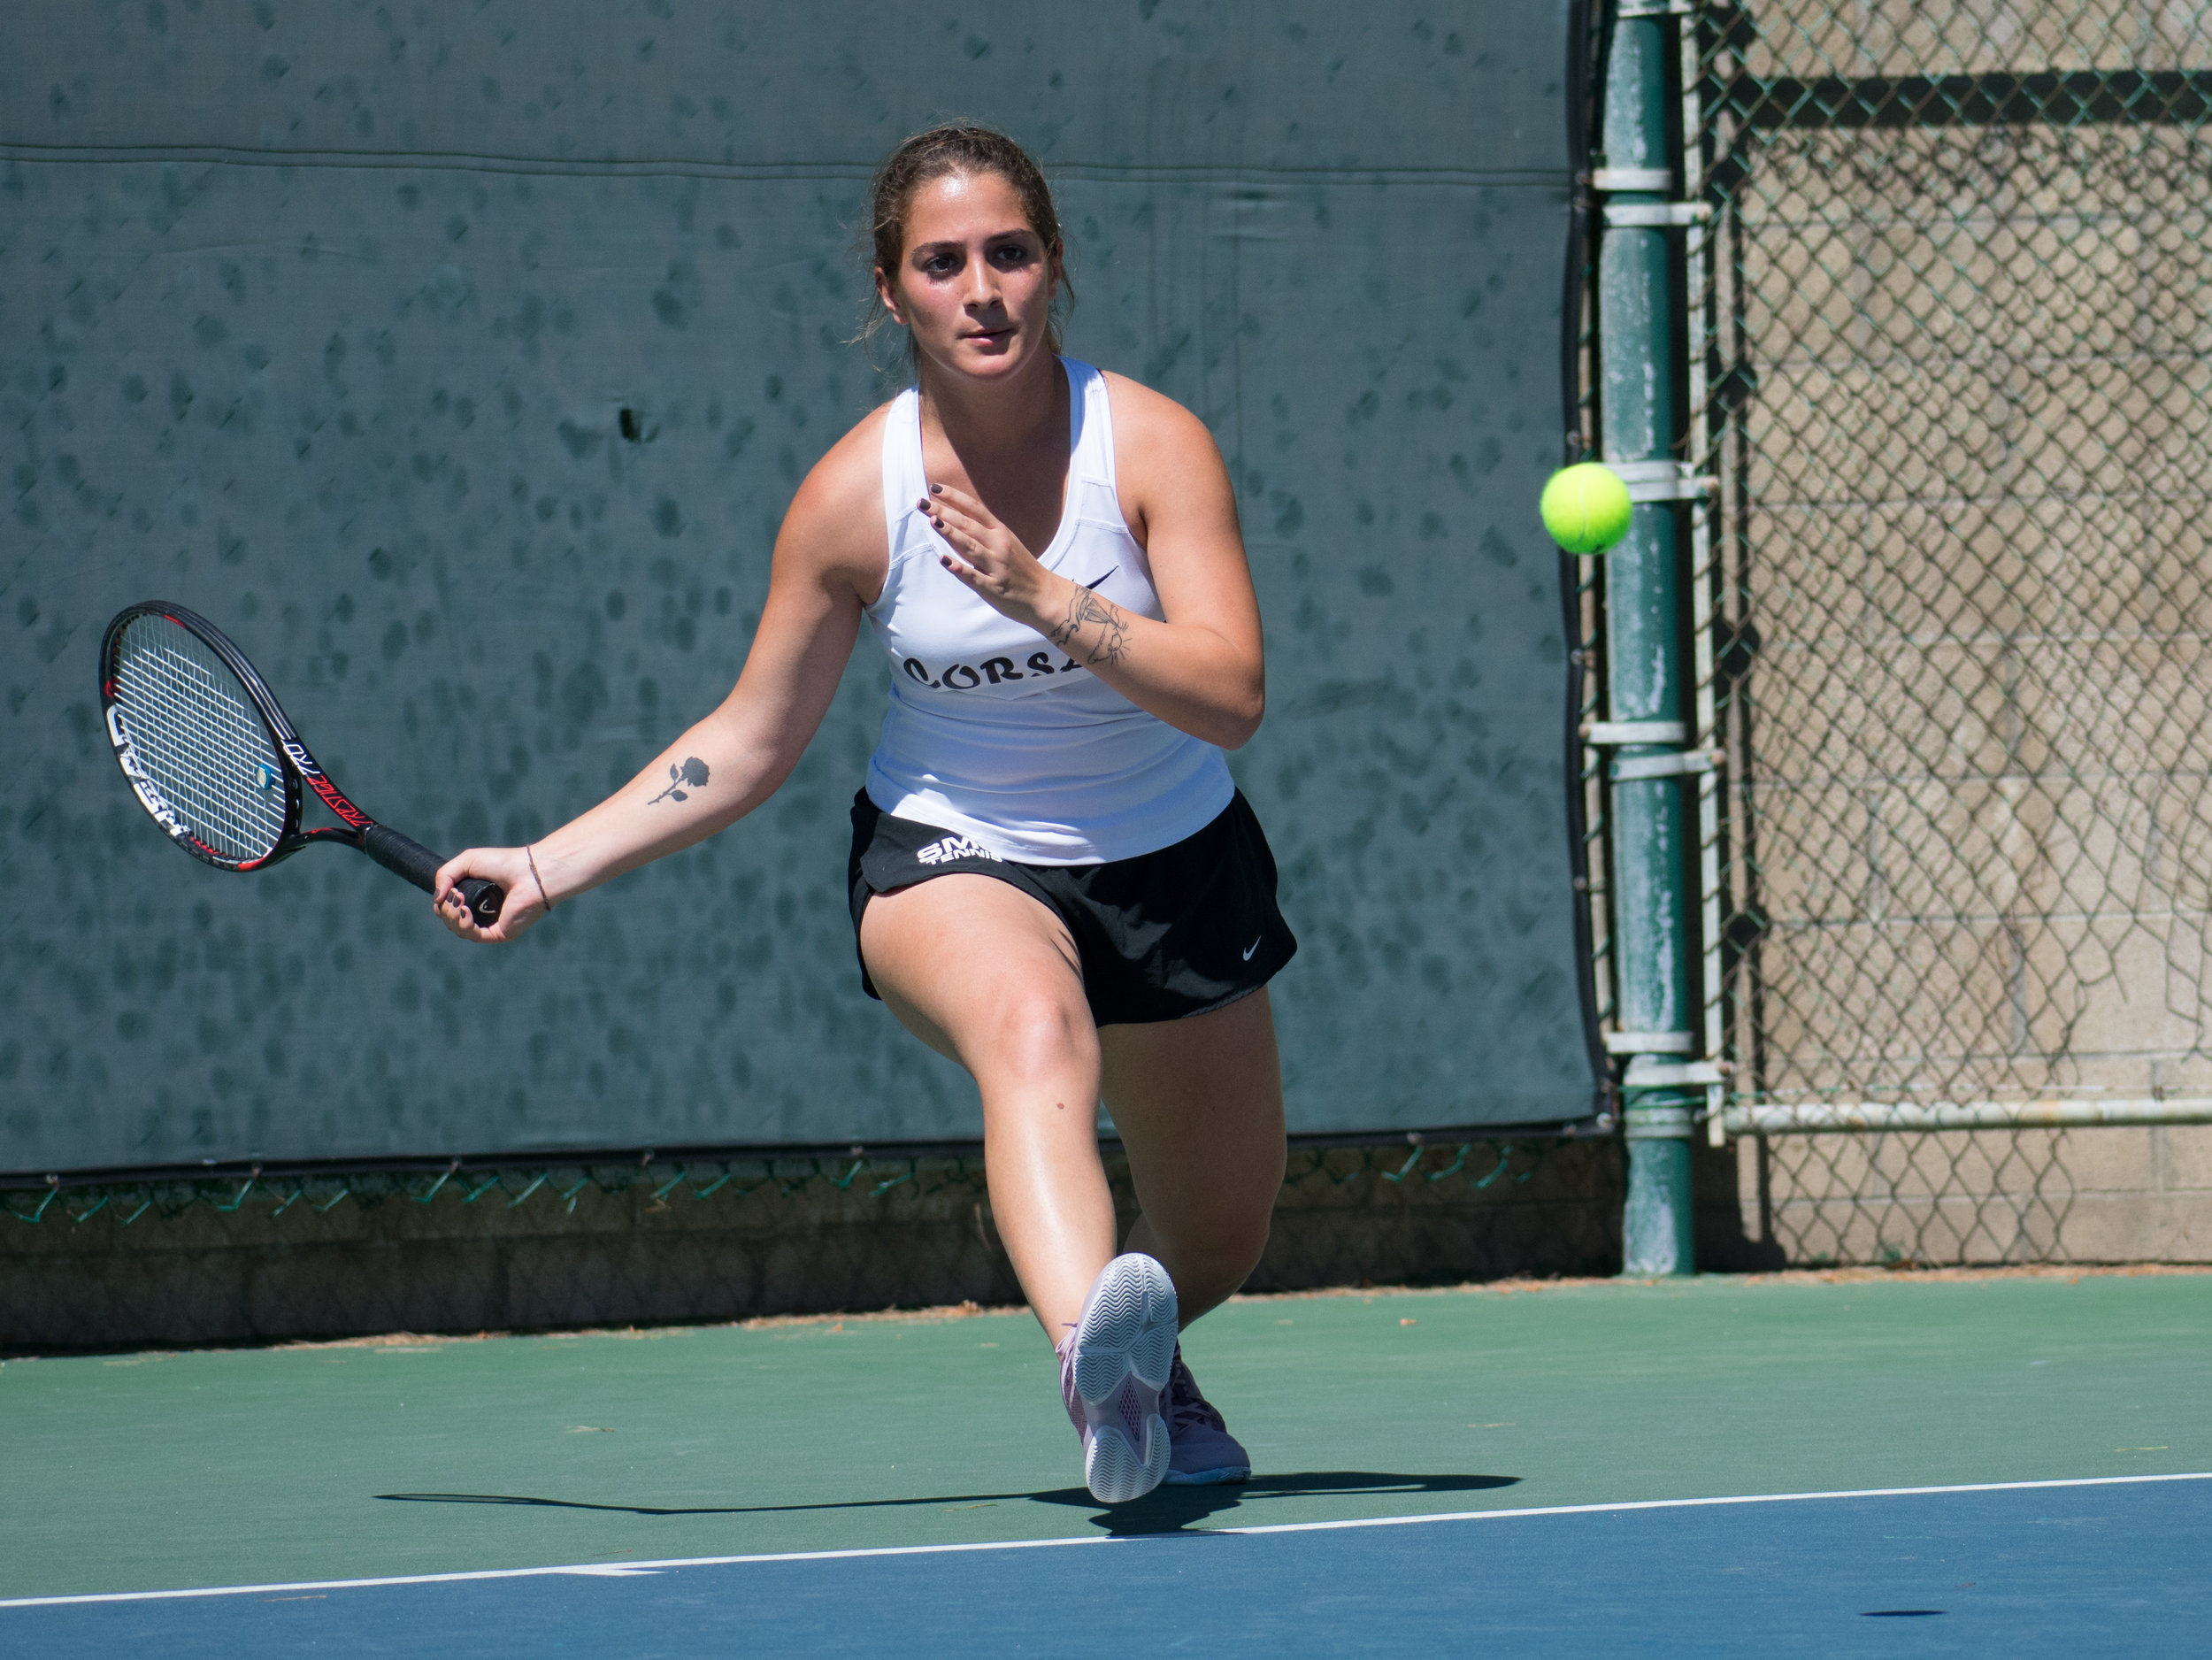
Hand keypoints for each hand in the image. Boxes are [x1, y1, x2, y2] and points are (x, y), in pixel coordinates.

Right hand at [432, 847, 548, 943]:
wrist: (530, 871)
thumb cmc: (503, 863)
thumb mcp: (467, 861)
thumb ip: (444, 875)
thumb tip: (436, 899)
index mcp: (474, 898)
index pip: (448, 908)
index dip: (443, 903)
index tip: (451, 889)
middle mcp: (481, 913)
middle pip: (449, 921)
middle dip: (446, 909)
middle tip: (456, 894)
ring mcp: (490, 924)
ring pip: (458, 930)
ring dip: (452, 916)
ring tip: (460, 900)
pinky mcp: (499, 933)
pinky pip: (473, 936)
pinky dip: (464, 925)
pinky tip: (465, 911)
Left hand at [921, 484, 1065, 627]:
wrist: (1045, 594)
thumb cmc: (1021, 568)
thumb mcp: (1006, 543)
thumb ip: (984, 532)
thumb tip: (955, 519)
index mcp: (1000, 532)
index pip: (974, 509)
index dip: (955, 497)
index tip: (935, 487)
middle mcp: (998, 545)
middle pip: (968, 524)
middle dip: (943, 511)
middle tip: (922, 502)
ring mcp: (996, 566)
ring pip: (970, 546)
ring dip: (951, 533)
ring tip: (933, 520)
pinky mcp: (994, 587)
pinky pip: (974, 576)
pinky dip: (959, 568)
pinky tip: (944, 560)